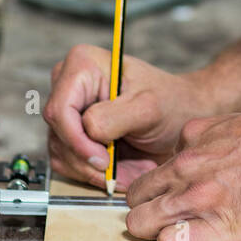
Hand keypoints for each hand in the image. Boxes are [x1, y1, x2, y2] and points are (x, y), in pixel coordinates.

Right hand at [43, 44, 209, 189]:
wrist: (180, 116)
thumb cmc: (170, 102)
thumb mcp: (149, 107)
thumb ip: (115, 116)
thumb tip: (88, 129)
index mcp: (82, 65)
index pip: (60, 110)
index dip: (78, 141)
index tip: (104, 160)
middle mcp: (68, 85)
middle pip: (59, 135)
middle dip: (90, 161)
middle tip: (124, 172)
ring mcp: (68, 112)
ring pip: (62, 154)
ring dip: (96, 171)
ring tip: (132, 170)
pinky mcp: (71, 135)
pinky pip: (69, 164)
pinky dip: (94, 175)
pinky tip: (122, 171)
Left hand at [125, 109, 240, 240]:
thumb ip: (213, 136)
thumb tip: (201, 150)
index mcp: (194, 137)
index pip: (156, 167)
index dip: (164, 185)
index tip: (177, 195)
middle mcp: (188, 167)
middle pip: (137, 196)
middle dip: (147, 209)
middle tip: (168, 221)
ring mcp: (198, 200)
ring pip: (140, 223)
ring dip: (152, 232)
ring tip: (175, 237)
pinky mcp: (217, 231)